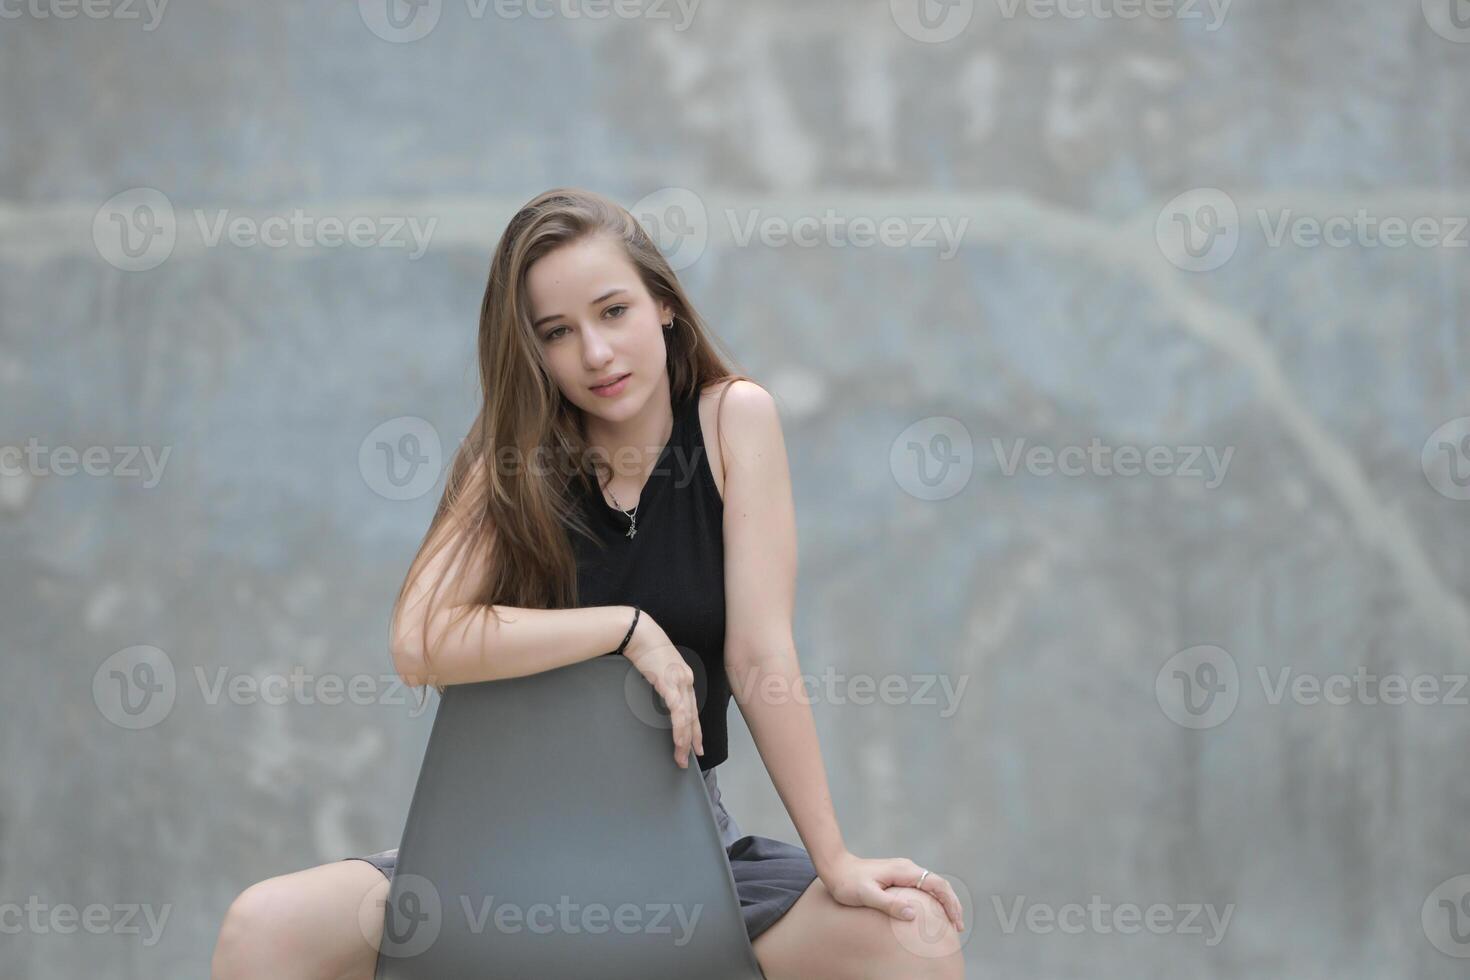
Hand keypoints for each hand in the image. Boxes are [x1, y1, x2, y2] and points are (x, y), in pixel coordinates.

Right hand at [621, 611, 704, 768]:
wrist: (640, 633)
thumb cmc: (646, 647)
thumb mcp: (658, 667)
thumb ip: (662, 681)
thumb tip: (659, 692)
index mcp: (684, 678)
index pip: (693, 709)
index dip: (696, 728)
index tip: (696, 744)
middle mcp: (686, 681)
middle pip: (693, 717)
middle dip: (693, 740)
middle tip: (690, 758)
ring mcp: (680, 683)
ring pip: (687, 719)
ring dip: (684, 740)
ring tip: (680, 756)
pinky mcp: (670, 684)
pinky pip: (678, 712)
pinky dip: (679, 728)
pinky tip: (678, 740)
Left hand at [818, 851, 964, 933]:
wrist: (835, 867)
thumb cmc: (848, 882)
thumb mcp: (866, 895)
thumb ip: (889, 904)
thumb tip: (913, 913)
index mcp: (904, 871)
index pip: (937, 885)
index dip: (949, 903)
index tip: (955, 921)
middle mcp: (907, 868)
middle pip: (939, 884)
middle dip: (952, 904)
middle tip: (958, 927)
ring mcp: (903, 871)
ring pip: (932, 885)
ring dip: (945, 902)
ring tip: (951, 922)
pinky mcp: (898, 876)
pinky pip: (923, 887)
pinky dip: (934, 899)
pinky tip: (932, 913)